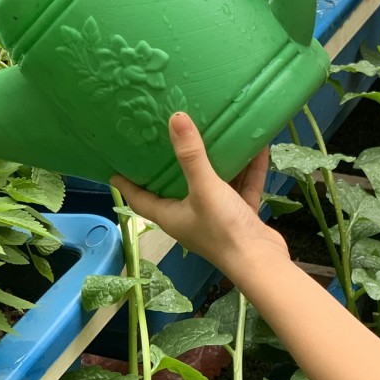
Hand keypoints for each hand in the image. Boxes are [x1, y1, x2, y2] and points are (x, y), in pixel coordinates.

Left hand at [112, 113, 290, 282]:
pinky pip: (241, 188)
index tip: (117, 166)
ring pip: (213, 185)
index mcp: (171, 215)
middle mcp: (190, 216)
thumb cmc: (223, 229)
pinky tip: (257, 148)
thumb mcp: (205, 188)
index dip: (127, 184)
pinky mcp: (240, 217)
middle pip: (176, 187)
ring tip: (213, 134)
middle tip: (167, 136)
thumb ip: (191, 155)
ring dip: (216, 162)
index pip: (140, 199)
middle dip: (173, 163)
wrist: (261, 262)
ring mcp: (216, 217)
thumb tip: (175, 117)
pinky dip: (248, 170)